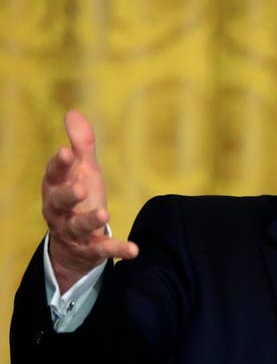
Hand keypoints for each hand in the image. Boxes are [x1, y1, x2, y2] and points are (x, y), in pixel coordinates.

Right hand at [42, 111, 137, 293]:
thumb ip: (80, 146)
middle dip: (68, 195)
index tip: (66, 151)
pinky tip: (134, 250)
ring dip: (90, 221)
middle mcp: (60, 211)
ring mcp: (74, 231)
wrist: (73, 242)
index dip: (59, 164)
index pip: (54, 174)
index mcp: (56, 187)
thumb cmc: (78, 196)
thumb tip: (73, 113)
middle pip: (58, 202)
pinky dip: (118, 250)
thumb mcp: (82, 171)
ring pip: (78, 227)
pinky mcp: (91, 249)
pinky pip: (103, 250)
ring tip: (105, 215)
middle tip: (80, 188)